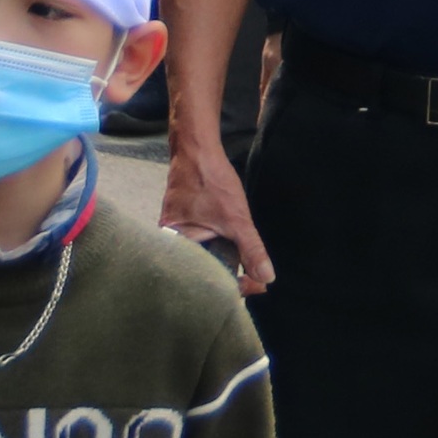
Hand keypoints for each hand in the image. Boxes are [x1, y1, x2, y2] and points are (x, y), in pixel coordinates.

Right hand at [160, 132, 270, 292]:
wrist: (196, 151)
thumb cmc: (210, 182)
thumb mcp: (237, 219)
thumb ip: (251, 249)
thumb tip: (267, 277)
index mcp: (176, 250)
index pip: (206, 282)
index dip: (235, 287)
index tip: (258, 285)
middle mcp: (171, 248)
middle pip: (204, 275)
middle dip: (230, 279)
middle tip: (257, 281)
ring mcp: (175, 237)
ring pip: (204, 261)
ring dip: (226, 265)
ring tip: (250, 270)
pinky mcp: (182, 227)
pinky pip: (202, 248)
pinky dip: (219, 251)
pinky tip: (235, 253)